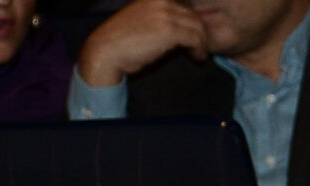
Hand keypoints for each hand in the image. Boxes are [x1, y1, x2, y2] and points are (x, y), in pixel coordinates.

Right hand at [74, 0, 207, 86]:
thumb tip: (185, 25)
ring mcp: (165, 14)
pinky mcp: (169, 30)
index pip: (186, 5)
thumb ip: (163, 16)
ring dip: (202, 43)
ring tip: (197, 54)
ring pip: (199, 28)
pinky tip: (196, 57)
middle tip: (198, 47)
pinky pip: (196, 39)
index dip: (192, 22)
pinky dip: (200, 50)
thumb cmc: (124, 39)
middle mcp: (161, 1)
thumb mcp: (144, 18)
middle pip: (195, 16)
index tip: (192, 37)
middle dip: (200, 33)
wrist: (107, 50)